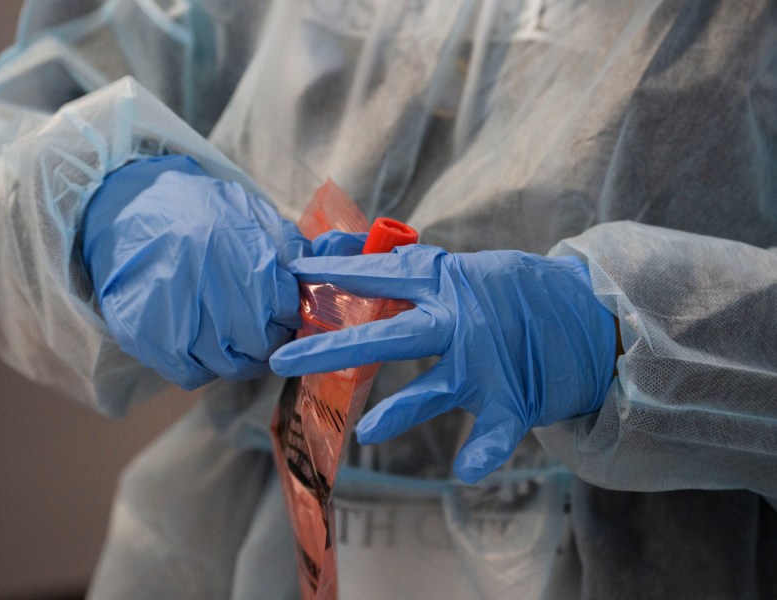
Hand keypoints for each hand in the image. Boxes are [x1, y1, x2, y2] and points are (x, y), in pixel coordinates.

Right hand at [82, 155, 309, 389]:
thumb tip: (334, 262)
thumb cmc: (198, 210)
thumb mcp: (251, 212)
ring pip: (229, 366)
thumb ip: (292, 246)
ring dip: (239, 356)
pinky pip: (191, 374)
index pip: (287, 311)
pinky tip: (201, 341)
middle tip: (262, 327)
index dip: (291, 314)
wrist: (129, 205)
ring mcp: (176, 318)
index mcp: (244, 259)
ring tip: (231, 333)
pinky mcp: (146, 337)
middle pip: (262, 345)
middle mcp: (212, 292)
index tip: (284, 310)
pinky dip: (202, 366)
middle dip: (270, 339)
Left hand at [270, 242, 615, 481]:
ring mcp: (485, 362)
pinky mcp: (513, 398)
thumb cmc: (514, 292)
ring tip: (367, 433)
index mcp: (446, 283)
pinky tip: (464, 471)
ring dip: (401, 412)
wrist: (588, 311)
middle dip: (333, 347)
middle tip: (282, 361)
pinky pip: (495, 431)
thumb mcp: (464, 274)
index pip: (381, 274)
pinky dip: (482, 452)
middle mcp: (458, 321)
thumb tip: (360, 275)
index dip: (336, 273)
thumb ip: (420, 282)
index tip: (294, 273)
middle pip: (386, 335)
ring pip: (435, 390)